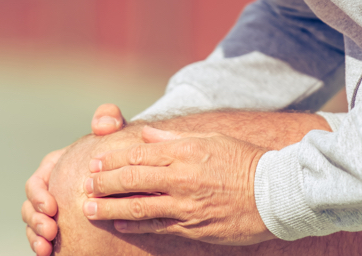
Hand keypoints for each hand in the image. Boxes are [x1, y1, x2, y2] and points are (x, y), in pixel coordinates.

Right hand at [22, 103, 125, 254]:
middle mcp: (50, 190)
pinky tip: (51, 254)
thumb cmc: (118, 146)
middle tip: (50, 230)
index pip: (37, 182)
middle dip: (35, 220)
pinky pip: (47, 239)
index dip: (39, 195)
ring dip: (36, 237)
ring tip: (46, 248)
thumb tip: (102, 124)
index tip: (52, 206)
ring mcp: (54, 211)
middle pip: (31, 207)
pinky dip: (45, 246)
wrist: (131, 171)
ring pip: (35, 226)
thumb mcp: (115, 128)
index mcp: (53, 168)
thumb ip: (108, 118)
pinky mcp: (64, 226)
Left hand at [83, 127, 275, 245]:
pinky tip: (120, 225)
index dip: (112, 160)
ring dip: (110, 208)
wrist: (276, 192)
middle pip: (132, 180)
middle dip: (104, 183)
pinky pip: (158, 227)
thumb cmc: (244, 160)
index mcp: (184, 152)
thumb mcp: (209, 139)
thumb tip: (147, 134)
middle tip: (84, 185)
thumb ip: (174, 138)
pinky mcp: (194, 227)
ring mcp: (187, 205)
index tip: (94, 163)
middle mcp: (181, 178)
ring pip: (139, 207)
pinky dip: (136, 226)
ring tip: (89, 208)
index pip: (138, 155)